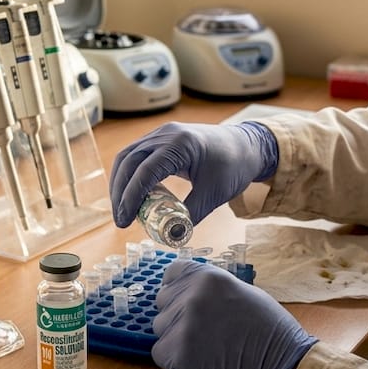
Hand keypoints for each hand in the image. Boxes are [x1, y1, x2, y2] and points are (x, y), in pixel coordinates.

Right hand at [109, 121, 277, 227]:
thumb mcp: (214, 194)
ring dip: (120, 183)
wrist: (247, 145)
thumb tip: (169, 235)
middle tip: (121, 220)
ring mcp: (162, 133)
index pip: (145, 171)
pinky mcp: (161, 138)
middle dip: (120, 192)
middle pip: (129, 161)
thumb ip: (191, 214)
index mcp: (181, 144)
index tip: (125, 220)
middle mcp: (166, 134)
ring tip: (122, 209)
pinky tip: (131, 194)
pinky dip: (129, 174)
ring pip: (128, 156)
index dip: (131, 197)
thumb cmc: (235, 166)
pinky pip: (136, 154)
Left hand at [151, 260, 316, 368]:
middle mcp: (191, 297)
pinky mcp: (177, 356)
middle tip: (203, 329)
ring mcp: (182, 326)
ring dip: (176, 336)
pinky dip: (174, 358)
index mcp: (208, 277)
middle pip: (163, 301)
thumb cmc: (270, 331)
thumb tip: (189, 290)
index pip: (172, 273)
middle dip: (178, 313)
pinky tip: (199, 361)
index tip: (186, 299)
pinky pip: (160, 352)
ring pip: (161, 328)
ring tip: (205, 347)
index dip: (178, 287)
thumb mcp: (243, 293)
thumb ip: (212, 289)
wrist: (282, 368)